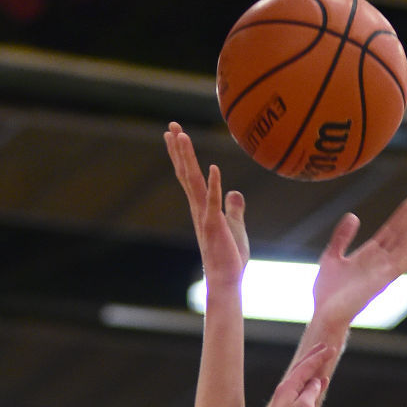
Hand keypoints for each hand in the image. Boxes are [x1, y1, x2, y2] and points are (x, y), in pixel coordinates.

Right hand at [164, 121, 248, 286]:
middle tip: (171, 125)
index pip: (190, 176)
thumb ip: (234, 209)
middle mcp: (198, 209)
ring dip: (188, 159)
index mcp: (202, 208)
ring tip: (181, 136)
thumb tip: (235, 192)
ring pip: (194, 182)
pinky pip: (212, 202)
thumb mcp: (235, 227)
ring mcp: (204, 217)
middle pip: (186, 173)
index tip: (175, 134)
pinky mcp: (214, 226)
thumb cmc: (230, 258)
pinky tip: (212, 167)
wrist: (227, 281)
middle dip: (179, 149)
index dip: (182, 155)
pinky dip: (213, 185)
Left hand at [259, 342, 334, 406]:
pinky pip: (302, 392)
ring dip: (313, 371)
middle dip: (313, 358)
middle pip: (301, 369)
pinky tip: (319, 385)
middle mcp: (285, 391)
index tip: (331, 349)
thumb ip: (311, 391)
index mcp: (288, 387)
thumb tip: (316, 382)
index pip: (306, 366)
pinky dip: (312, 386)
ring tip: (323, 363)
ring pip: (302, 380)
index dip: (319, 357)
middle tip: (325, 348)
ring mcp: (286, 401)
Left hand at [312, 191, 406, 325]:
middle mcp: (379, 262)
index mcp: (369, 255)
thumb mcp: (332, 256)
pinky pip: (399, 265)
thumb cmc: (327, 292)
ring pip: (402, 246)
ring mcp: (381, 272)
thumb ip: (342, 237)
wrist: (324, 314)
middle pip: (399, 234)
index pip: (390, 230)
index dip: (401, 214)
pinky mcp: (380, 282)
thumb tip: (353, 216)